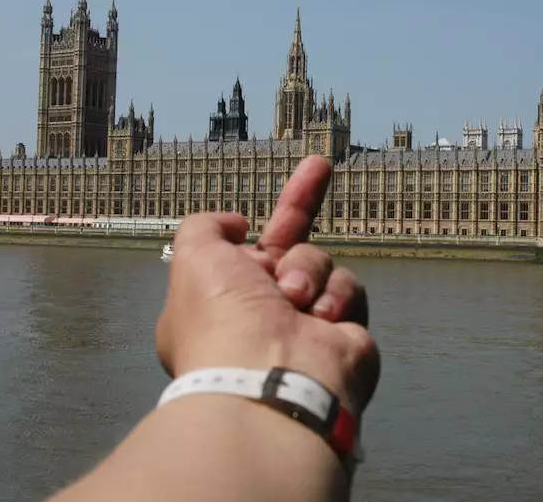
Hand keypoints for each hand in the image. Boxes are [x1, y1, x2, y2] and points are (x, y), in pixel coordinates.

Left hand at [156, 156, 379, 413]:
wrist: (272, 380)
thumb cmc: (223, 320)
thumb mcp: (193, 255)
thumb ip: (207, 226)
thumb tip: (240, 226)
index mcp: (221, 302)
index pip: (242, 248)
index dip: (254, 220)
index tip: (253, 212)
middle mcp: (262, 314)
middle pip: (290, 242)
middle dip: (304, 199)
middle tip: (319, 163)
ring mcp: (304, 325)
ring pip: (319, 261)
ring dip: (308, 270)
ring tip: (294, 299)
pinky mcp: (343, 335)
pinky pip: (348, 289)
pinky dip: (334, 296)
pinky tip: (319, 318)